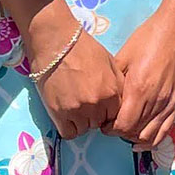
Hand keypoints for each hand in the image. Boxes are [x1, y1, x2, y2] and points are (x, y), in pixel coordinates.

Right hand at [1, 0, 122, 141]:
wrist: (56, 42)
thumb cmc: (83, 48)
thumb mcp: (110, 63)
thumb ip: (117, 85)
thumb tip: (118, 101)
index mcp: (112, 92)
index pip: (115, 115)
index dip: (107, 110)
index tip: (99, 104)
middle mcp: (97, 105)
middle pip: (99, 123)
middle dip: (94, 115)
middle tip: (83, 100)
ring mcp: (77, 110)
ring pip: (84, 129)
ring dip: (80, 120)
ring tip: (72, 103)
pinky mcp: (59, 114)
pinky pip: (69, 133)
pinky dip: (68, 126)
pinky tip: (65, 114)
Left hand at [112, 0, 174, 153]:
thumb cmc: (147, 39)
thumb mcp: (124, 56)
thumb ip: (114, 81)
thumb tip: (102, 99)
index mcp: (138, 89)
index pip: (122, 125)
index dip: (110, 128)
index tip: (103, 122)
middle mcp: (154, 100)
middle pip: (134, 132)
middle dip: (119, 132)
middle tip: (110, 124)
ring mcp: (168, 103)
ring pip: (149, 135)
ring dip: (134, 136)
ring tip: (125, 128)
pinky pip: (165, 131)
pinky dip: (152, 139)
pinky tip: (141, 138)